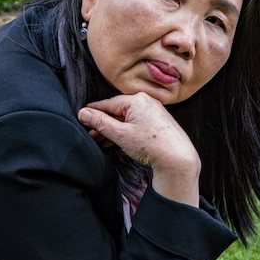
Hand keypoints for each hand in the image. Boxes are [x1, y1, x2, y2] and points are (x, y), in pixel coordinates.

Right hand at [78, 93, 200, 205]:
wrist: (178, 159)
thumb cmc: (151, 145)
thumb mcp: (120, 134)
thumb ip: (100, 123)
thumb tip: (83, 113)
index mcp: (136, 100)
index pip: (108, 104)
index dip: (93, 112)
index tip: (81, 117)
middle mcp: (146, 102)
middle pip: (117, 112)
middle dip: (103, 125)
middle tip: (91, 136)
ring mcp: (154, 112)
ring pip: (127, 119)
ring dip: (113, 130)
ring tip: (101, 143)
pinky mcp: (159, 123)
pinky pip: (137, 124)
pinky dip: (126, 132)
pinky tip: (118, 143)